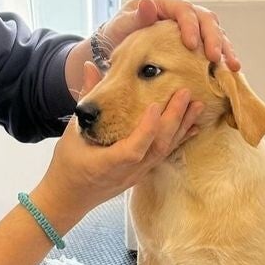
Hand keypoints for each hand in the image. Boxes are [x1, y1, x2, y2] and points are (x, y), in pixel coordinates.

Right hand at [34, 63, 202, 226]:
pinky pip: (164, 155)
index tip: (154, 106)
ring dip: (181, 127)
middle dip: (173, 120)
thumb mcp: (72, 132)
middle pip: (156, 147)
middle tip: (185, 94)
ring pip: (164, 151)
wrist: (69, 197)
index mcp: (106, 164)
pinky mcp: (142, 173)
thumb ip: (86, 100)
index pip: (132, 148)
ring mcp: (137, 174)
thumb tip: (90, 67)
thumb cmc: (67, 164)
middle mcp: (126, 172)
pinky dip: (179, 139)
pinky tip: (192, 126)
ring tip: (196, 105)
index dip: (146, 129)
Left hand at [100, 0, 239, 69]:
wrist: (117, 43)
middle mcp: (181, 10)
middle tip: (214, 58)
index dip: (190, 25)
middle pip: (205, 18)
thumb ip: (134, 17)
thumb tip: (148, 5)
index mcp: (164, 1)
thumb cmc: (118, 31)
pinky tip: (228, 71)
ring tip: (231, 67)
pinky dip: (222, 56)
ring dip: (224, 48)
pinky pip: (213, 44)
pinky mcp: (196, 39)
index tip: (190, 45)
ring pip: (215, 30)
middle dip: (213, 38)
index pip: (183, 9)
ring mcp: (191, 24)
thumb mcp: (120, 24)